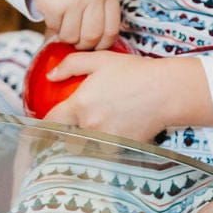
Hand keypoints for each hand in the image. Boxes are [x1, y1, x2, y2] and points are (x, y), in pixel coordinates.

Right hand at [26, 0, 120, 48]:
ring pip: (72, 37)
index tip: (95, 46)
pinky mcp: (55, 4)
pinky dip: (54, 28)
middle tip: (77, 39)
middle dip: (83, 44)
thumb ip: (103, 12)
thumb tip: (99, 46)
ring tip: (65, 24)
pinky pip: (55, 29)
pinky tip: (55, 15)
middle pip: (92, 37)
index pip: (111, 31)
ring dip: (66, 36)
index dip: (102, 44)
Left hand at [43, 50, 173, 138]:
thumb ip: (71, 65)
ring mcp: (105, 141)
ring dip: (88, 141)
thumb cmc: (135, 72)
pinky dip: (108, 146)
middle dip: (69, 132)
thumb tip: (51, 76)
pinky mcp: (121, 149)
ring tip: (100, 129)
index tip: (47, 122)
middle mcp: (89, 126)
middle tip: (79, 123)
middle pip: (67, 138)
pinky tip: (118, 131)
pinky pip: (106, 152)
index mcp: (80, 106)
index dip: (46, 122)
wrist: (166, 91)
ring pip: (86, 147)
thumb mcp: (101, 60)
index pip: (50, 122)